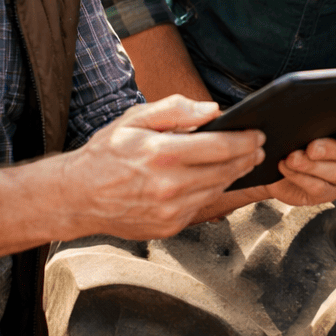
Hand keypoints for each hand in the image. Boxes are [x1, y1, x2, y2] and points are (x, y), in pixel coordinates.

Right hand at [61, 96, 264, 238]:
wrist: (77, 197)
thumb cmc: (106, 153)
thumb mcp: (135, 119)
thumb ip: (175, 109)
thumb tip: (212, 110)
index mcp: (163, 154)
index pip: (221, 146)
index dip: (246, 139)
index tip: (258, 133)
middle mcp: (170, 185)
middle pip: (226, 170)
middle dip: (247, 156)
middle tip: (259, 147)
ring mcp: (171, 210)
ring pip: (218, 189)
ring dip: (234, 174)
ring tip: (243, 160)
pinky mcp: (170, 226)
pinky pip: (202, 205)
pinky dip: (213, 190)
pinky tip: (216, 178)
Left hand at [237, 115, 335, 206]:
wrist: (276, 155)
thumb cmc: (295, 128)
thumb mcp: (306, 114)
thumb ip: (315, 109)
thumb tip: (309, 104)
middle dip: (331, 150)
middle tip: (311, 148)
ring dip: (313, 165)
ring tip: (292, 158)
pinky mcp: (328, 192)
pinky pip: (320, 187)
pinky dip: (301, 177)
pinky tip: (286, 167)